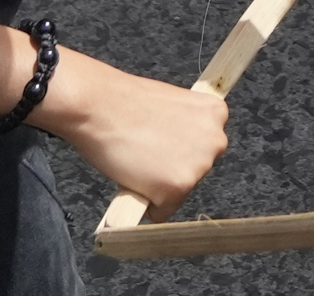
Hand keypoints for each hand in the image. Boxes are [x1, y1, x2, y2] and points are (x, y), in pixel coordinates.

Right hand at [32, 53, 227, 211]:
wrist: (97, 106)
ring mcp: (199, 166)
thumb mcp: (171, 105)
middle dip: (172, 167)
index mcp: (216, 113)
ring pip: (180, 191)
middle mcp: (216, 140)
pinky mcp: (178, 189)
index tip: (160, 140)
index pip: (204, 145)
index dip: (177, 147)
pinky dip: (146, 203)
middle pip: (196, 170)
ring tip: (137, 160)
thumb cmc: (124, 102)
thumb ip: (184, 126)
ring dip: (159, 185)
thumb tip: (180, 148)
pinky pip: (162, 212)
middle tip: (145, 153)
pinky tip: (133, 178)